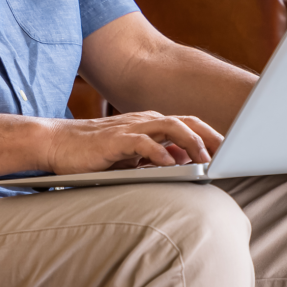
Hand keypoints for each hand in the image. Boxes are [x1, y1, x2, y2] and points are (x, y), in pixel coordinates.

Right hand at [42, 111, 222, 173]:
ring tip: (206, 160)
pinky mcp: (114, 140)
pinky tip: (170, 165)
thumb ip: (156, 155)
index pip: (188, 124)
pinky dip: (158, 153)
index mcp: (149, 124)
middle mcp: (143, 121)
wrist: (56, 143)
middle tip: (230, 153)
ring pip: (169, 127)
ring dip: (191, 143)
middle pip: (186, 122)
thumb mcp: (130, 156)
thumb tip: (184, 161)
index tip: (231, 152)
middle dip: (210, 136)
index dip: (211, 136)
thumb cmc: (93, 153)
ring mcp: (129, 128)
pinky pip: (142, 143)